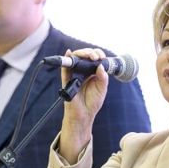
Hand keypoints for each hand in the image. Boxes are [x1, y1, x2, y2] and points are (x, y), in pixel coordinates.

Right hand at [59, 48, 108, 162]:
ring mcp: (74, 75)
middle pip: (84, 56)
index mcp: (92, 72)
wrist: (84, 115)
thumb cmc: (92, 102)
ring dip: (82, 53)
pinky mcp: (67, 80)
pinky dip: (66, 59)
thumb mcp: (102, 88)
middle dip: (90, 53)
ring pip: (75, 59)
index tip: (102, 57)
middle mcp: (82, 72)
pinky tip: (69, 53)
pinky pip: (65, 68)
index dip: (98, 55)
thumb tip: (101, 65)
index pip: (93, 59)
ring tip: (89, 56)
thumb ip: (103, 77)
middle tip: (96, 57)